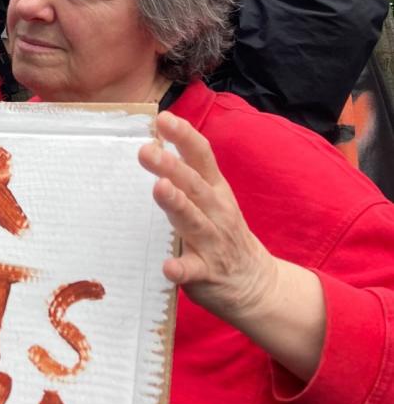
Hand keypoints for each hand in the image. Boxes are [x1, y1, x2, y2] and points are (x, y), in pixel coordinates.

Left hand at [140, 112, 277, 320]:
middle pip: (194, 185)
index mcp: (215, 190)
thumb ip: (186, 174)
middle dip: (171, 166)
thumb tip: (152, 142)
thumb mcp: (211, 197)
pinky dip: (180, 268)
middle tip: (146, 150)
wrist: (257, 284)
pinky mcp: (207, 273)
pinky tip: (168, 266)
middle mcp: (216, 211)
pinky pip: (193, 270)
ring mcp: (213, 242)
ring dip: (177, 204)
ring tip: (160, 188)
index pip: (202, 157)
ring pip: (193, 221)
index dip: (184, 136)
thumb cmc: (222, 232)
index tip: (163, 119)